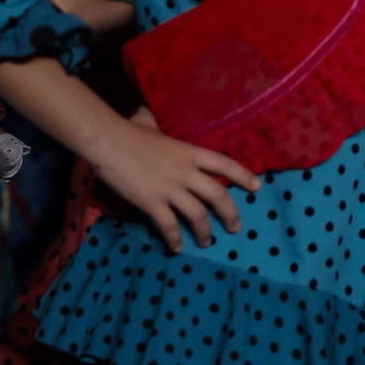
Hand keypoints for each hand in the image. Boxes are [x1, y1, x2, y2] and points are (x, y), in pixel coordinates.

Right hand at [88, 114, 260, 253]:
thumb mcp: (146, 123)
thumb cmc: (126, 130)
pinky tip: (177, 247)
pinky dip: (175, 239)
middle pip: (218, 196)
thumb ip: (152, 123)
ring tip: (207, 242)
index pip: (224, 164)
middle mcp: (185, 172)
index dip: (242, 176)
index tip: (256, 187)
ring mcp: (170, 189)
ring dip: (205, 232)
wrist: (107, 141)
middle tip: (235, 227)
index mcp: (188, 152)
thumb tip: (144, 116)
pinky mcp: (153, 203)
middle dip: (230, 214)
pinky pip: (170, 226)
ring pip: (198, 215)